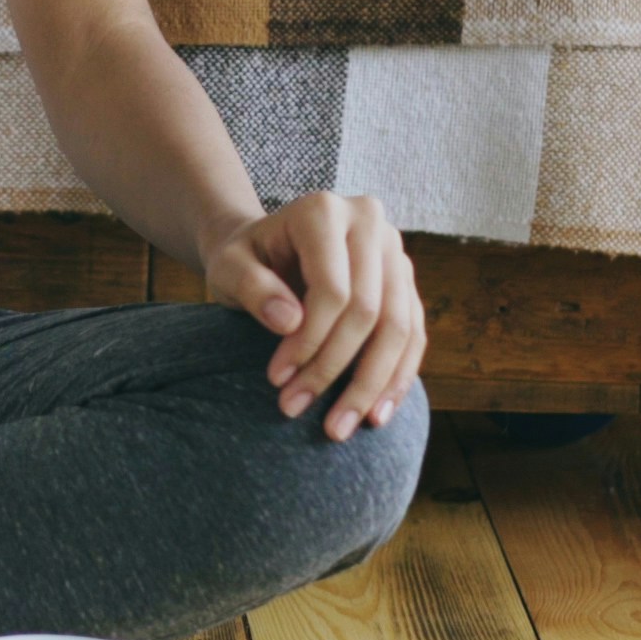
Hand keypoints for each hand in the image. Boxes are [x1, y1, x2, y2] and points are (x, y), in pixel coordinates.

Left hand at [202, 193, 424, 442]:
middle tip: (298, 410)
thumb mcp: (227, 267)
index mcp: (324, 212)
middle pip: (370, 311)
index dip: (309, 342)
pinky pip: (413, 336)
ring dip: (372, 385)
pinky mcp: (405, 282)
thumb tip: (289, 322)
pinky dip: (396, 378)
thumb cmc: (243, 259)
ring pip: (399, 328)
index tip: (276, 380)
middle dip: (336, 370)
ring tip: (340, 428)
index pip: (333, 290)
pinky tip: (375, 414)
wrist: (264, 249)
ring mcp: (394, 252)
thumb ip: (251, 287)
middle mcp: (370, 222)